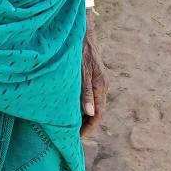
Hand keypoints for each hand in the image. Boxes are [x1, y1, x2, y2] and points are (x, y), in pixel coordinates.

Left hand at [80, 20, 106, 136]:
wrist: (82, 31)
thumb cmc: (80, 50)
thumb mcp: (82, 72)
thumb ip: (86, 92)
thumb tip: (91, 113)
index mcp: (101, 86)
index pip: (99, 114)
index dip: (89, 127)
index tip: (78, 138)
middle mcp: (102, 85)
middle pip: (96, 111)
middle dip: (86, 124)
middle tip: (71, 136)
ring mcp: (97, 81)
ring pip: (92, 103)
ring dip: (83, 115)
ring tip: (69, 125)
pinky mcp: (92, 76)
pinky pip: (88, 95)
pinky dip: (81, 104)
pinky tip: (70, 107)